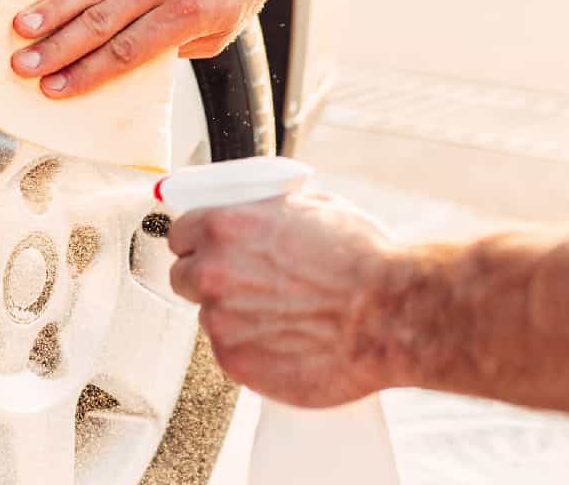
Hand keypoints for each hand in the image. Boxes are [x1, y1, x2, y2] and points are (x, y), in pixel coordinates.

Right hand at [8, 0, 294, 96]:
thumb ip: (178, 48)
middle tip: (23, 65)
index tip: (56, 88)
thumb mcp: (223, 32)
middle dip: (56, 49)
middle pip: (99, 24)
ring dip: (51, 10)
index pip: (126, 52)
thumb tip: (134, 63)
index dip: (87, 73)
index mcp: (184, 15)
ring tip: (21, 27)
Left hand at [167, 190, 400, 406]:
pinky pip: (230, 352)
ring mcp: (221, 321)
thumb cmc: (361, 260)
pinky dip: (251, 349)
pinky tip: (285, 341)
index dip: (196, 244)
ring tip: (281, 316)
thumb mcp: (311, 206)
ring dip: (234, 316)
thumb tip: (258, 213)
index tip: (207, 251)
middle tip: (245, 286)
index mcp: (224, 226)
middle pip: (184, 278)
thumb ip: (267, 212)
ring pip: (210, 317)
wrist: (388, 314)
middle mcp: (213, 272)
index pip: (180, 235)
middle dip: (208, 280)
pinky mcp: (235, 362)